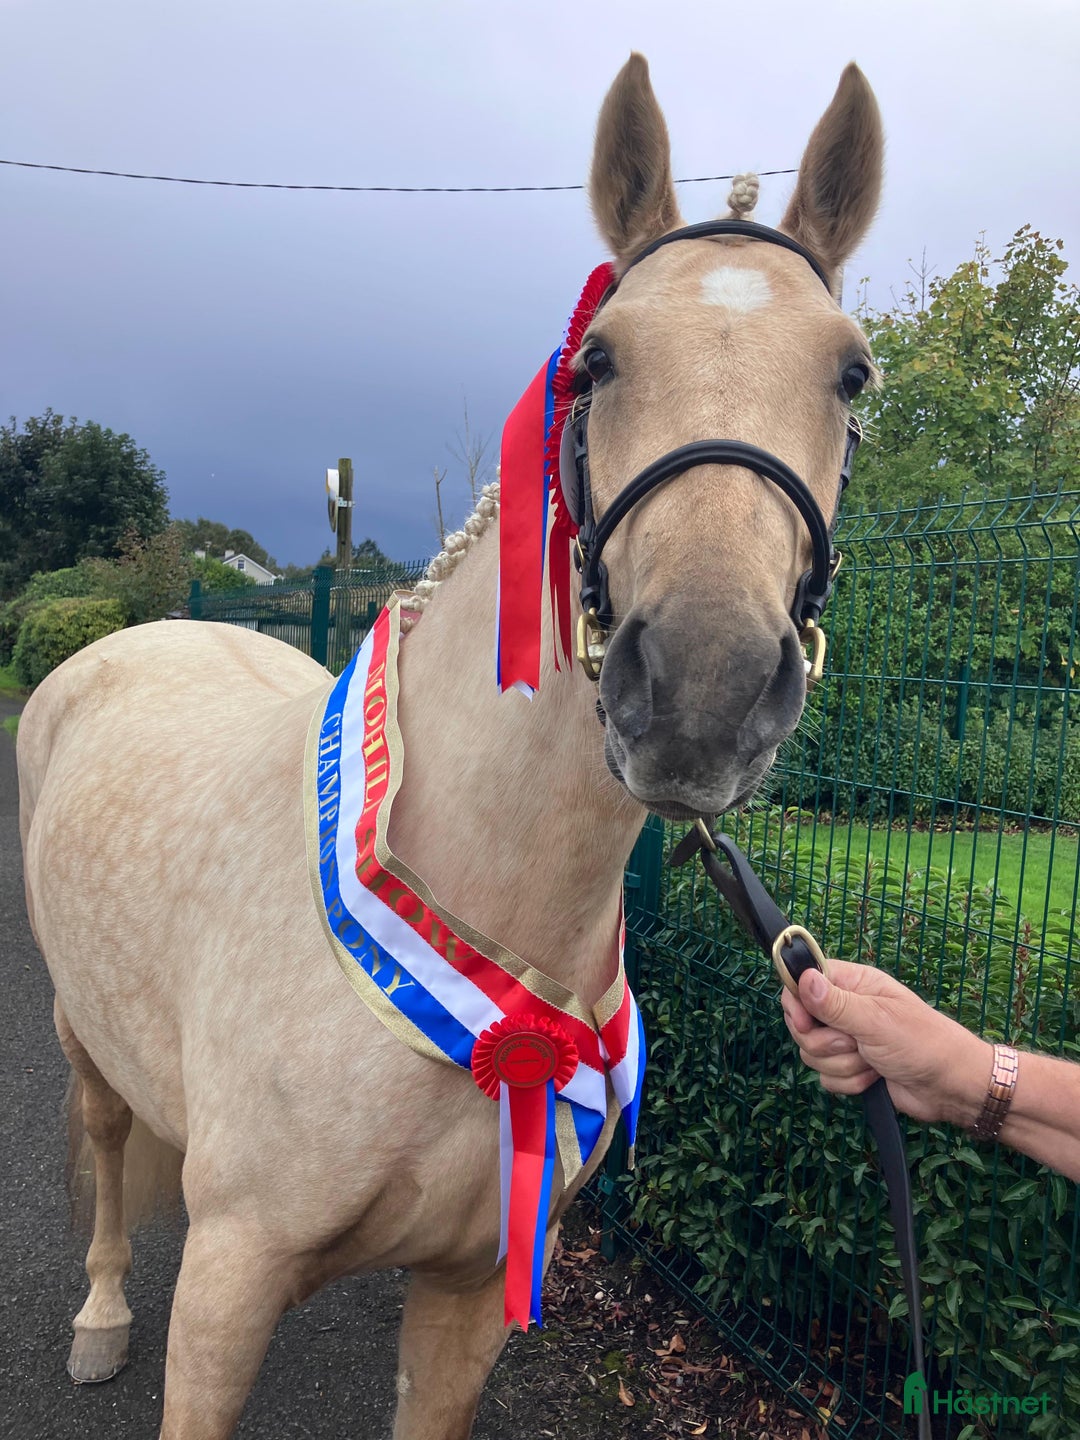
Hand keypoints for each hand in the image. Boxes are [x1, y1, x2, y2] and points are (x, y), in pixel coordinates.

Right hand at [780, 959, 990, 1126]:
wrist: (952, 1087)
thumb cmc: (923, 1043)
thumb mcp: (877, 1020)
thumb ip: (835, 1003)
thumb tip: (802, 978)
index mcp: (853, 984)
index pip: (802, 983)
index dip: (798, 1004)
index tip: (807, 1023)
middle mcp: (846, 1008)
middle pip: (803, 1025)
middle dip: (826, 1043)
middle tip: (856, 1044)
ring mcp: (848, 1040)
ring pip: (813, 1054)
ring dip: (843, 1065)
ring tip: (873, 1062)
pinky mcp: (851, 1068)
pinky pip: (826, 1078)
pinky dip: (849, 1083)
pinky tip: (874, 1079)